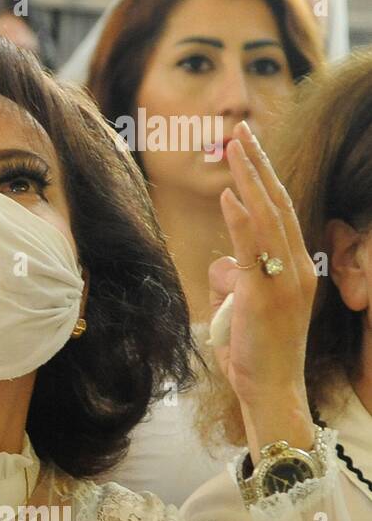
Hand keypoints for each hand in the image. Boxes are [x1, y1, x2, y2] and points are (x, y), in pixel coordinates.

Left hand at [209, 121, 315, 457]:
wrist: (272, 390)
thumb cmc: (256, 352)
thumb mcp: (244, 308)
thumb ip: (237, 281)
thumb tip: (222, 266)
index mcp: (296, 268)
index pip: (281, 213)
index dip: (265, 179)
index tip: (250, 148)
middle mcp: (297, 268)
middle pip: (278, 205)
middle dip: (259, 165)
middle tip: (242, 131)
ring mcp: (285, 281)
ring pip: (269, 218)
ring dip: (250, 179)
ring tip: (235, 146)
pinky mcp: (266, 296)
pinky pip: (254, 250)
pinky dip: (243, 220)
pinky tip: (230, 195)